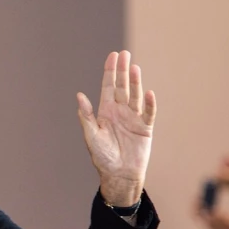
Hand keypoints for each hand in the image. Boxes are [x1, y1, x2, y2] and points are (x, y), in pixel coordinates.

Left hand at [77, 51, 156, 205]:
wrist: (118, 174)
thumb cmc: (102, 157)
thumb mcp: (91, 135)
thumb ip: (86, 115)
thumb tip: (79, 95)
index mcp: (106, 111)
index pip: (109, 87)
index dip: (110, 71)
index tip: (113, 56)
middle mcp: (120, 111)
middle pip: (122, 86)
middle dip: (123, 70)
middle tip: (125, 53)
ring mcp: (134, 118)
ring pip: (135, 96)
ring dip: (135, 82)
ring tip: (135, 67)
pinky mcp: (145, 128)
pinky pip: (148, 113)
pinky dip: (149, 104)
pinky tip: (149, 93)